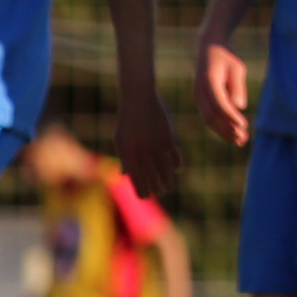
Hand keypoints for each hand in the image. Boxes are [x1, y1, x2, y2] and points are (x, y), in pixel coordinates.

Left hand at [114, 83, 181, 199]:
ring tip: (168, 186)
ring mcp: (155, 145)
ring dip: (167, 180)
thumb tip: (125, 176)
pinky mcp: (167, 138)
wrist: (138, 99)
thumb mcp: (121, 139)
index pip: (136, 179)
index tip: (145, 197)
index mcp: (127, 153)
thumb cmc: (127, 120)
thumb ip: (125, 158)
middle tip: (159, 194)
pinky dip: (175, 165)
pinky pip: (174, 157)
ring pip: (164, 170)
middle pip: (151, 177)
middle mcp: (141, 152)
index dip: (141, 190)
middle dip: (155, 188)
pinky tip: (175, 169)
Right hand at [191, 39, 250, 147]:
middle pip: (211, 116)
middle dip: (227, 129)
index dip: (231, 117)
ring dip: (224, 132)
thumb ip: (237, 86)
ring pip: (209, 119)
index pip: (219, 104)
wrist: (209, 47)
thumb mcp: (237, 67)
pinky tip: (233, 134)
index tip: (244, 126)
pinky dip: (220, 126)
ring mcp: (198, 96)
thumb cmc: (227, 56)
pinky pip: (209, 116)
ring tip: (241, 141)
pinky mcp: (201, 100)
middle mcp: (199, 90)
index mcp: (208, 81)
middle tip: (243, 140)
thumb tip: (239, 107)